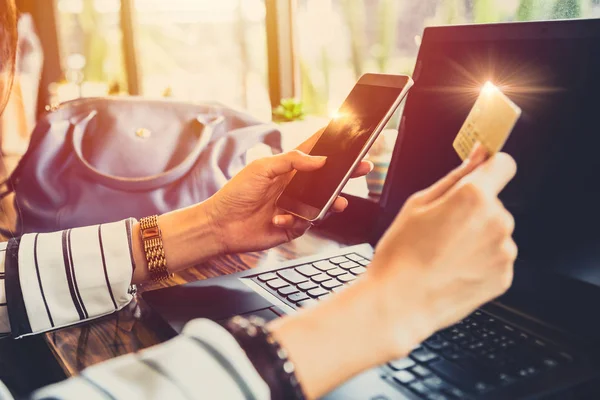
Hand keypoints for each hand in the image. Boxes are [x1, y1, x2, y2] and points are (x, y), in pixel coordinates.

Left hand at [205, 129, 372, 253]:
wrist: (221, 225)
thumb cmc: (236, 193)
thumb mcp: (262, 168)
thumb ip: (291, 160)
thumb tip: (320, 159)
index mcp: (288, 168)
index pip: (314, 151)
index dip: (331, 143)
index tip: (350, 134)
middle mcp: (295, 186)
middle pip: (327, 178)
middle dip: (346, 173)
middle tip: (363, 167)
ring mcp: (296, 206)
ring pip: (324, 203)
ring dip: (332, 202)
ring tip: (338, 202)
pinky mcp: (293, 226)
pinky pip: (308, 223)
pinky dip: (297, 221)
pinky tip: (280, 219)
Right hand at [269, 144, 517, 398]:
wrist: (400, 302)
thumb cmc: (401, 253)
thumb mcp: (418, 204)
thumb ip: (455, 176)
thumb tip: (478, 155)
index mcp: (474, 196)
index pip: (503, 164)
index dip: (490, 167)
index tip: (480, 175)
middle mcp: (497, 221)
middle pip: (494, 202)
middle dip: (474, 209)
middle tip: (441, 229)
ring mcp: (504, 251)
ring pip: (495, 231)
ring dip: (478, 236)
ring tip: (445, 253)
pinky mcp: (504, 277)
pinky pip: (496, 257)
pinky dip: (480, 260)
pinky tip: (453, 268)